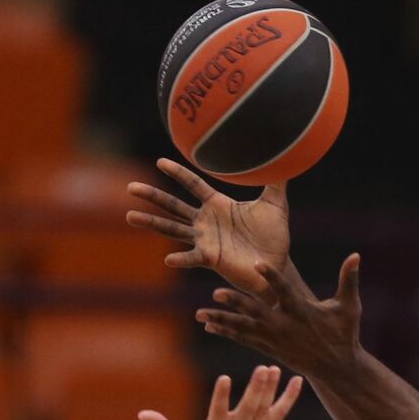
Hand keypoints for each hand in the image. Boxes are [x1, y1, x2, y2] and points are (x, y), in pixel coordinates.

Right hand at [126, 158, 290, 295]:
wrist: (276, 264)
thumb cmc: (274, 237)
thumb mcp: (276, 205)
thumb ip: (277, 182)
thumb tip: (288, 155)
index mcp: (218, 204)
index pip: (193, 184)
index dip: (178, 173)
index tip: (160, 161)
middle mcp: (206, 221)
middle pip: (173, 204)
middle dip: (152, 196)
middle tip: (130, 187)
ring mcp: (205, 240)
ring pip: (173, 228)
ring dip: (152, 223)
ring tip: (131, 216)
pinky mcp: (210, 258)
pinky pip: (192, 257)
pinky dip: (181, 258)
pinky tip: (168, 258)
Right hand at [140, 366, 301, 419]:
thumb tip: (141, 413)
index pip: (218, 412)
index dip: (221, 397)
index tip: (225, 379)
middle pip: (248, 408)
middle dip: (256, 389)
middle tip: (262, 369)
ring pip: (264, 408)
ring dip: (269, 388)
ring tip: (273, 369)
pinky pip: (279, 413)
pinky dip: (288, 398)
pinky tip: (297, 381)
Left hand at [197, 252, 361, 375]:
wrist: (338, 367)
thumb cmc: (345, 334)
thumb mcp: (350, 306)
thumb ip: (349, 280)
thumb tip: (356, 255)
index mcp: (302, 311)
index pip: (284, 291)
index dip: (271, 277)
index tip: (257, 263)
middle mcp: (285, 325)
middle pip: (256, 311)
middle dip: (236, 303)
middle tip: (216, 293)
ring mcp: (275, 339)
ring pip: (244, 327)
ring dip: (221, 320)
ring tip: (200, 314)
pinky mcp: (270, 348)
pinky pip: (244, 339)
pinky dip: (227, 331)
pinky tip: (210, 325)